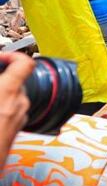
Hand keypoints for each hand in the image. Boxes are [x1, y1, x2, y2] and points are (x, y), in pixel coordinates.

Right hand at [0, 52, 32, 167]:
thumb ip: (0, 83)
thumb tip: (2, 72)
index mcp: (9, 91)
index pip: (25, 63)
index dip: (13, 56)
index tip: (1, 58)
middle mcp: (20, 103)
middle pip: (16, 81)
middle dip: (1, 79)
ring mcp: (20, 117)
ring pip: (12, 97)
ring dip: (1, 94)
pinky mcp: (16, 129)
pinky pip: (10, 110)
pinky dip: (1, 107)